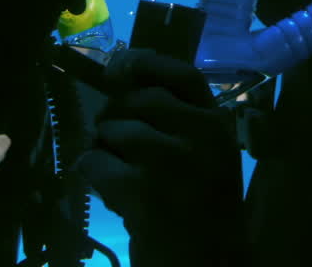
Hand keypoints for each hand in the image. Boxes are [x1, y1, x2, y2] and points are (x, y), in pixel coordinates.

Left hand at [74, 49, 246, 266]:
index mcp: (218, 124)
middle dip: (116, 116)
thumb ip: (179, 118)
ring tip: (120, 172)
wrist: (208, 265)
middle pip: (137, 99)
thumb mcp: (208, 154)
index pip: (182, 74)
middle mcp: (200, 134)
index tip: (121, 66)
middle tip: (116, 142)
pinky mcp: (141, 188)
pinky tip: (112, 191)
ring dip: (105, 148)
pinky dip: (93, 173)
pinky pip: (94, 160)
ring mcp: (170, 159)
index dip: (146, 64)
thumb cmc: (203, 210)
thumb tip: (121, 76)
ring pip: (112, 128)